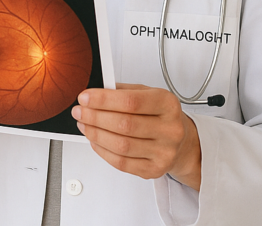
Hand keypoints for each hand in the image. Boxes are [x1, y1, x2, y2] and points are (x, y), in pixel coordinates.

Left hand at [72, 83, 201, 189]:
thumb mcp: (146, 93)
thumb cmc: (159, 114)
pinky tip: (95, 141)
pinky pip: (122, 163)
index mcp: (167, 104)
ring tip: (84, 125)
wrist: (181, 141)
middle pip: (124, 124)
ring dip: (95, 134)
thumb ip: (121, 91)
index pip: (131, 102)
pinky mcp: (155, 169)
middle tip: (79, 111)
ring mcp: (164, 152)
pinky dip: (102, 151)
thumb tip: (93, 94)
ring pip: (121, 145)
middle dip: (94, 117)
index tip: (85, 97)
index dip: (103, 100)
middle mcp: (170, 129)